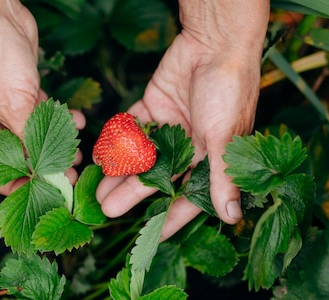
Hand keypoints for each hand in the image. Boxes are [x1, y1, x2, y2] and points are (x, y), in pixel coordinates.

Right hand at [0, 0, 84, 194]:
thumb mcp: (15, 110)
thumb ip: (31, 143)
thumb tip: (49, 174)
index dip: (22, 184)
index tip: (48, 193)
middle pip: (18, 154)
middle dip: (45, 162)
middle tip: (69, 172)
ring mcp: (6, 107)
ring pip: (34, 133)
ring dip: (57, 141)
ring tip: (77, 151)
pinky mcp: (23, 91)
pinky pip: (43, 113)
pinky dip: (59, 118)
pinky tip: (77, 120)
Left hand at [96, 0, 269, 239]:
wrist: (214, 41)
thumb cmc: (229, 89)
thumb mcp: (223, 136)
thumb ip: (221, 176)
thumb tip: (232, 217)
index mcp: (212, 157)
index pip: (190, 196)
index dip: (171, 217)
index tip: (152, 236)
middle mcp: (190, 145)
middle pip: (157, 176)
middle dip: (132, 194)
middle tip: (106, 208)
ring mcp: (170, 126)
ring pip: (140, 155)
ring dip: (119, 170)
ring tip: (97, 186)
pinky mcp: (153, 106)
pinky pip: (132, 128)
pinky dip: (118, 140)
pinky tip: (100, 154)